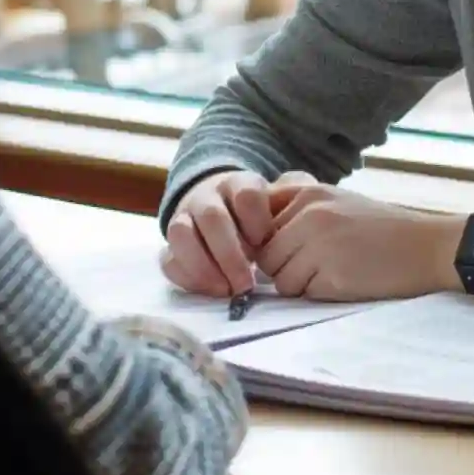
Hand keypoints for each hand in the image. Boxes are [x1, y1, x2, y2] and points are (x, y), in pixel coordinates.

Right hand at [160, 169, 315, 295]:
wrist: (221, 206)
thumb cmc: (259, 213)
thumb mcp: (278, 198)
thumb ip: (293, 192)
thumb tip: (306, 189)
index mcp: (238, 184)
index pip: (246, 193)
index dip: (256, 219)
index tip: (265, 242)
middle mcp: (207, 196)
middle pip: (212, 217)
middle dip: (229, 254)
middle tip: (246, 284)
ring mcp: (184, 217)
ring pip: (180, 233)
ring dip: (203, 266)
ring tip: (225, 290)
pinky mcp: (172, 244)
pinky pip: (167, 258)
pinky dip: (186, 276)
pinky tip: (210, 290)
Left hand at [257, 181, 463, 302]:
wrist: (427, 246)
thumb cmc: (381, 228)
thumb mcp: (335, 201)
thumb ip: (297, 212)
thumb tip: (254, 239)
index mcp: (307, 192)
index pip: (259, 225)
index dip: (271, 243)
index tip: (289, 250)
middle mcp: (309, 215)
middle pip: (266, 256)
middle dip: (285, 268)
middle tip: (318, 266)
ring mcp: (319, 245)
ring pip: (280, 280)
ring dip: (300, 284)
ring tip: (334, 272)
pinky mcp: (331, 276)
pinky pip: (303, 294)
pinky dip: (319, 295)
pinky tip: (345, 281)